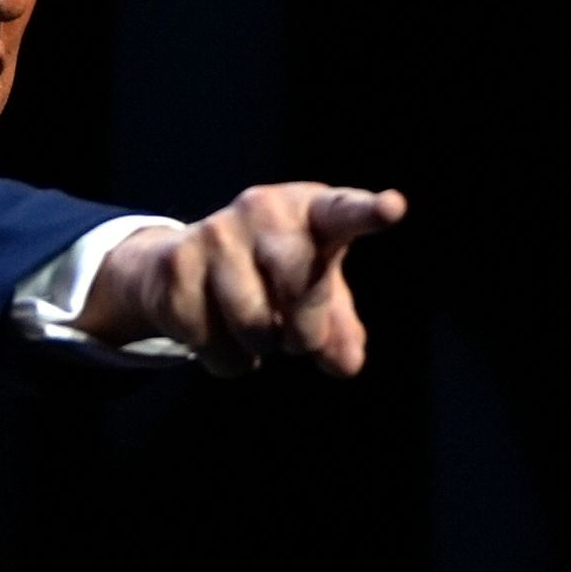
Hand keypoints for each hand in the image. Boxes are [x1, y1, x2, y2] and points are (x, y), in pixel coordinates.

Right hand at [77, 183, 408, 376]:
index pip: (343, 212)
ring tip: (254, 327)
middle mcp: (263, 209)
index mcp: (311, 211)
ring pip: (254, 325)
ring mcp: (216, 232)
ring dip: (260, 346)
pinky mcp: (176, 265)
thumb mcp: (317, 295)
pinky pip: (211, 342)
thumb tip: (345, 362)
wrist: (182, 264)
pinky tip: (216, 330)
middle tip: (296, 338)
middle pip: (300, 288)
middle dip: (304, 333)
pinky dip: (224, 357)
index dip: (367, 212)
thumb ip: (340, 331)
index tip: (393, 208)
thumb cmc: (273, 276)